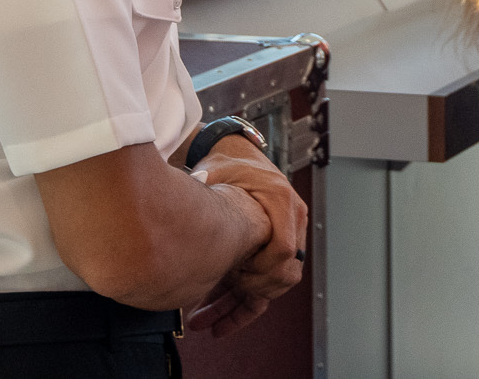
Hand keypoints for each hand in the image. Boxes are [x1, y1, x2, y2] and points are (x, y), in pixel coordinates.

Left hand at [184, 142, 308, 335]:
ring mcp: (284, 237)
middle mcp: (290, 220)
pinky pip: (263, 286)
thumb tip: (188, 207)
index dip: (258, 269)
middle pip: (280, 275)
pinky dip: (242, 306)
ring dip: (236, 307)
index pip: (282, 249)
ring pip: (269, 286)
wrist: (235, 156)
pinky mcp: (271, 250)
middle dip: (244, 298)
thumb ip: (210, 191)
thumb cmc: (228, 163)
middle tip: (208, 307)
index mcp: (281, 200)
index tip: (232, 275)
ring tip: (203, 320)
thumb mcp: (217, 172)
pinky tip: (218, 322)